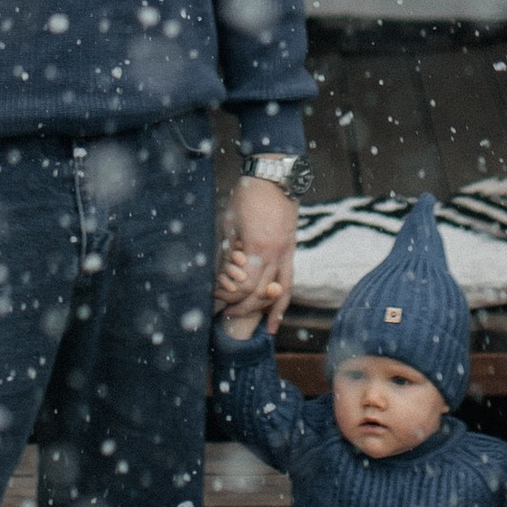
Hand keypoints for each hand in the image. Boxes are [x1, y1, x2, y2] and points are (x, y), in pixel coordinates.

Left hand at [221, 173, 297, 330]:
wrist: (275, 176)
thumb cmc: (248, 196)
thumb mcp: (230, 223)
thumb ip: (229, 253)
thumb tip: (223, 275)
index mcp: (259, 248)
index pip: (245, 286)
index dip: (229, 295)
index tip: (215, 296)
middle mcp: (277, 255)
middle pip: (261, 293)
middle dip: (243, 306)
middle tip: (226, 313)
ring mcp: (287, 253)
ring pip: (282, 291)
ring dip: (270, 311)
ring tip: (265, 329)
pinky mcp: (291, 249)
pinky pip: (290, 280)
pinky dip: (284, 299)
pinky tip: (278, 314)